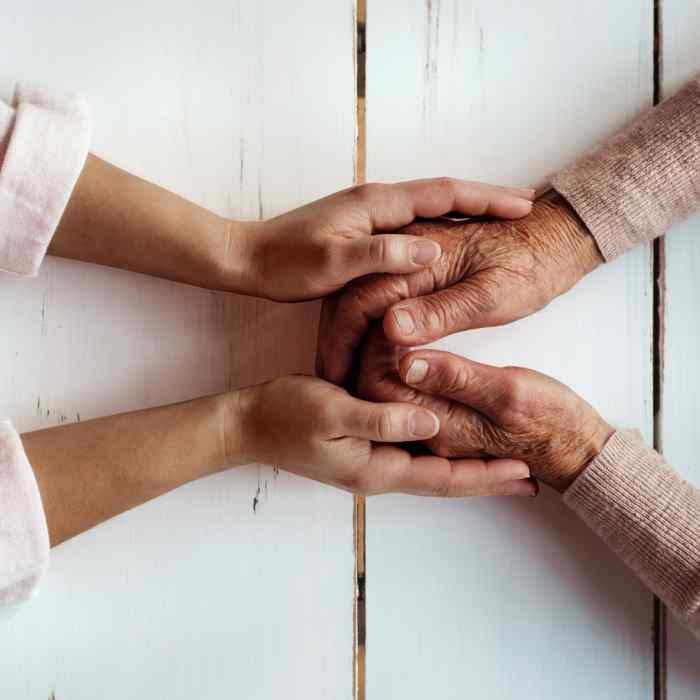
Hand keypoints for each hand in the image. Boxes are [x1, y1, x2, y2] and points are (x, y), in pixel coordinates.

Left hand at [231, 179, 534, 301]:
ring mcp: (370, 214)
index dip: (485, 199)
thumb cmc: (286, 262)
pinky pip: (414, 222)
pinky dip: (442, 224)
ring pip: (430, 206)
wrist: (248, 258)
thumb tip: (430, 249)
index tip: (523, 205)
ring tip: (499, 219)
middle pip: (444, 193)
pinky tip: (450, 238)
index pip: (444, 193)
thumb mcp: (334, 263)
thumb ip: (382, 255)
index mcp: (377, 204)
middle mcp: (378, 201)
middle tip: (523, 206)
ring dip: (466, 209)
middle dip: (485, 198)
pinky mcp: (362, 229)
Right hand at [231, 374, 535, 496]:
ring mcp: (372, 462)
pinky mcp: (365, 448)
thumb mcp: (334, 410)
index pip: (443, 477)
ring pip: (432, 468)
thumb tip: (432, 422)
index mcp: (376, 468)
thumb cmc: (287, 414)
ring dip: (469, 468)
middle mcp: (380, 471)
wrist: (249, 424)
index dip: (486, 478)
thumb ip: (382, 418)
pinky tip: (454, 444)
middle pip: (445, 479)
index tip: (525, 476)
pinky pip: (415, 455)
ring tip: (503, 464)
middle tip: (530, 477)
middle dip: (487, 480)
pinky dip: (442, 453)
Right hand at [317, 190, 602, 383]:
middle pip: (351, 298)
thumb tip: (390, 329)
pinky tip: (368, 351)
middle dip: (337, 341)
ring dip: (348, 334)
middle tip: (332, 382)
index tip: (335, 377)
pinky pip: (379, 296)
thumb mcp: (491, 296)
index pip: (359, 300)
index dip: (342, 342)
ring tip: (343, 373)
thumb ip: (441, 312)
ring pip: (360, 298)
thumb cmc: (530, 266)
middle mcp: (404, 253)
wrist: (552, 237)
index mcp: (417, 257)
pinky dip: (367, 325)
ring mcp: (407, 258)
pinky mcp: (416, 269)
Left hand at [353, 327, 612, 491]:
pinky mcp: (444, 421)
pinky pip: (408, 394)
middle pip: (375, 392)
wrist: (576, 447)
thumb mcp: (510, 391)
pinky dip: (403, 366)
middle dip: (373, 351)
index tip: (388, 316)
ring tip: (395, 320)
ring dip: (387, 356)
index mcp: (437, 427)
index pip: (377, 388)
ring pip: (389, 391)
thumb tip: (406, 361)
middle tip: (386, 312)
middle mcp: (425, 434)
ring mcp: (433, 430)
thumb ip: (457, 378)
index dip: (373, 349)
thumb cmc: (551, 420)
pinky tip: (410, 341)